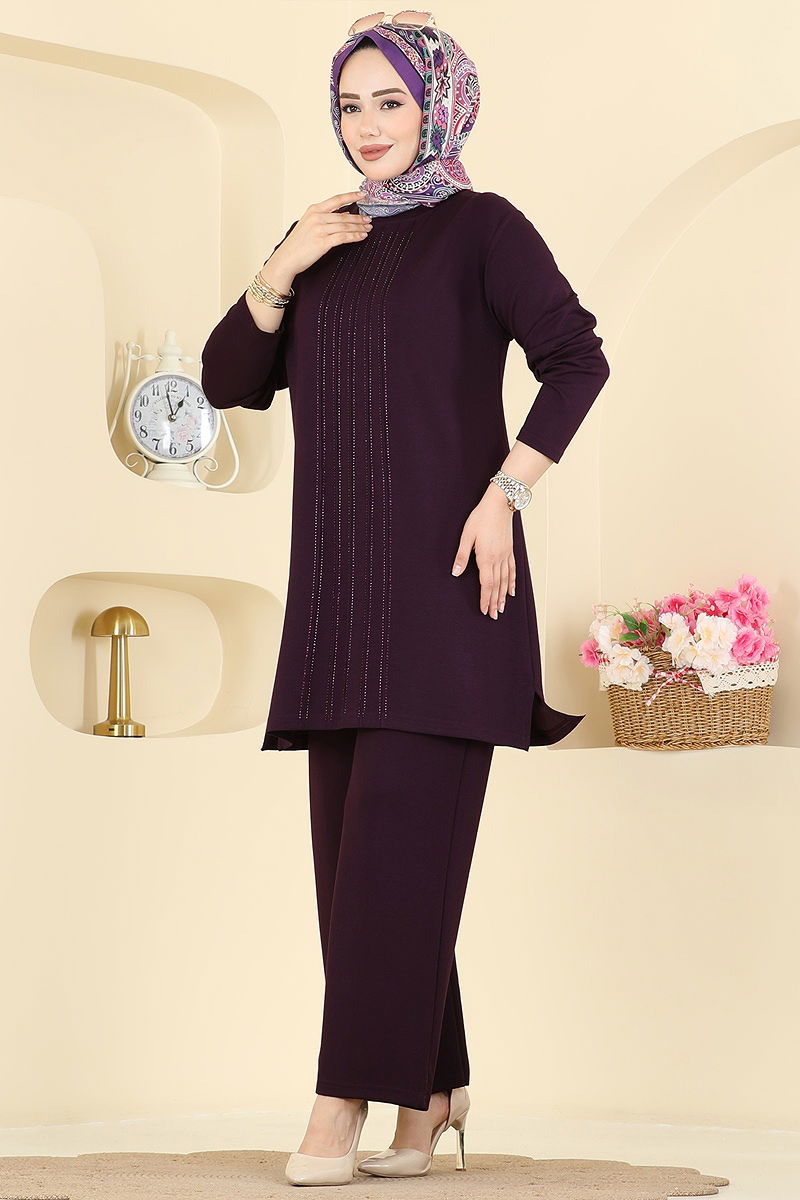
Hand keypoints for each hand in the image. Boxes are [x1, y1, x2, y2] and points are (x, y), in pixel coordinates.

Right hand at [269, 190, 371, 276]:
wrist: (286, 259)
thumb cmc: (297, 244)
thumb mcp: (309, 225)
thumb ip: (326, 218)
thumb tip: (345, 215)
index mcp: (313, 210)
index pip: (336, 200)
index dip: (351, 195)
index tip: (362, 194)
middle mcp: (317, 217)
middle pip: (344, 215)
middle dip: (359, 218)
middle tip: (369, 220)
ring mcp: (319, 229)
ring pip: (345, 226)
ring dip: (359, 227)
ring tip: (368, 228)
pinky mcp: (322, 242)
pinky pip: (343, 237)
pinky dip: (354, 236)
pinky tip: (361, 236)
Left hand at [451, 484, 517, 617]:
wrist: (500, 504)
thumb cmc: (481, 517)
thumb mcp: (467, 535)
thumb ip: (461, 555)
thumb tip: (455, 573)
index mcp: (486, 558)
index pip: (486, 584)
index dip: (485, 599)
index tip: (484, 610)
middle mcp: (498, 559)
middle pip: (496, 586)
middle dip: (494, 602)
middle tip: (494, 616)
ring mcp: (505, 555)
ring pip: (505, 580)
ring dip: (503, 596)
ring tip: (502, 608)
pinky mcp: (509, 550)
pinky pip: (512, 570)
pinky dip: (512, 582)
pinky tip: (511, 591)